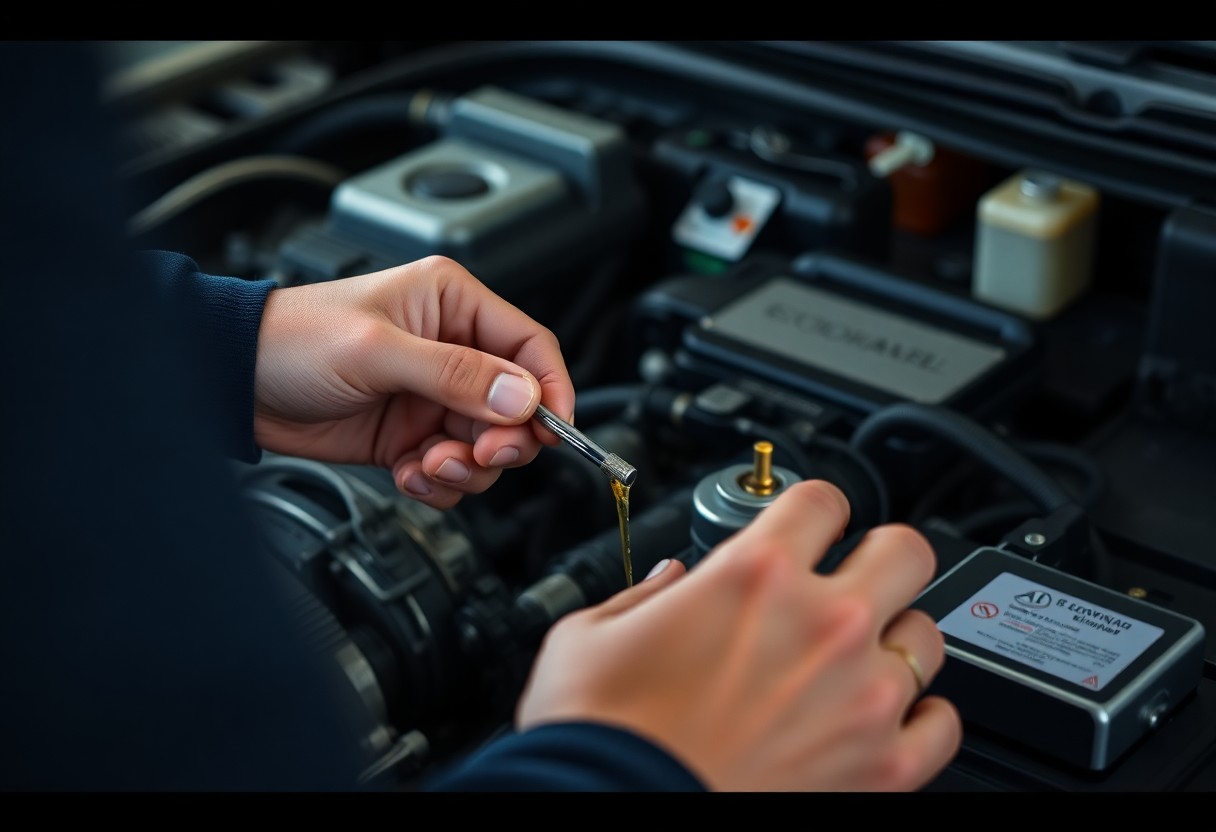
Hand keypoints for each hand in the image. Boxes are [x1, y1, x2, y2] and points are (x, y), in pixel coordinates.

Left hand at [253, 255, 574, 509]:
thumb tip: (523, 398)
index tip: (553, 432)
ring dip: (466, 468)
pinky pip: (451, 471)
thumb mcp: (378, 351)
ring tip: (427, 464)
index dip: (552, 391)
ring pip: (487, 447)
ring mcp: (432, 397)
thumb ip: (455, 375)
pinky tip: (408, 474)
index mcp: (453, 304)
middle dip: (502, 441)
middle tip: (477, 454)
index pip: (531, 348)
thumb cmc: (293, 340)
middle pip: (517, 407)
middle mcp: (451, 349)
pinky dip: (438, 483)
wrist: (233, 382)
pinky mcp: (411, 436)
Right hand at [514, 478, 962, 791]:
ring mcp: (863, 695)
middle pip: (906, 550)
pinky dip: (922, 718)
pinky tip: (889, 718)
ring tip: (859, 659)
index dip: (814, 509)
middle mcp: (823, 623)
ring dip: (895, 639)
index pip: (823, 500)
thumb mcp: (590, 635)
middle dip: (880, 556)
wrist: (615, 808)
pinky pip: (943, 724)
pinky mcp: (884, 766)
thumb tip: (673, 584)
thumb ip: (642, 595)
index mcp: (755, 574)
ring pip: (929, 635)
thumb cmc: (601, 734)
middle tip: (855, 576)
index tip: (810, 526)